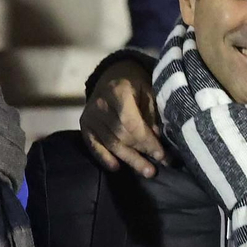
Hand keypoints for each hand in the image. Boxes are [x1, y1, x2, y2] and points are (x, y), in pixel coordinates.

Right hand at [81, 59, 166, 177]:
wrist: (113, 74)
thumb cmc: (136, 84)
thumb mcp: (149, 91)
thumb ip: (152, 114)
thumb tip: (157, 138)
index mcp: (118, 91)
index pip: (132, 123)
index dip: (147, 141)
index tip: (162, 155)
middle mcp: (100, 104)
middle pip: (121, 136)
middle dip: (140, 153)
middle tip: (155, 169)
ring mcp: (90, 115)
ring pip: (110, 143)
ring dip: (129, 159)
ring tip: (145, 171)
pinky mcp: (85, 124)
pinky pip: (93, 145)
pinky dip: (104, 157)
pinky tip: (116, 168)